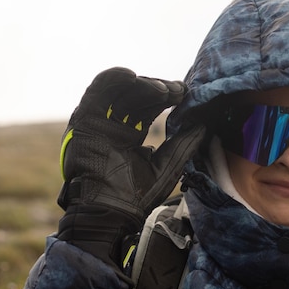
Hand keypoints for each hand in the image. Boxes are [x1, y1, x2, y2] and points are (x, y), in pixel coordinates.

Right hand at [57, 67, 203, 269]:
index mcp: (131, 137)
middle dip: (160, 90)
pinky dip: (112, 79)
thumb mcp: (167, 165)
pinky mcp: (84, 120)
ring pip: (121, 91)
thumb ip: (184, 144)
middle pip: (138, 97)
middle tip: (179, 91)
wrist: (110, 212)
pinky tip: (131, 75)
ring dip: (143, 84)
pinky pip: (96, 92)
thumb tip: (205, 124)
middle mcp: (114, 127)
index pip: (150, 108)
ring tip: (164, 89)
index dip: (167, 97)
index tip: (186, 93)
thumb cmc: (137, 196)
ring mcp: (99, 122)